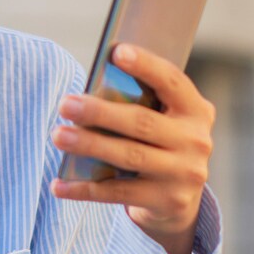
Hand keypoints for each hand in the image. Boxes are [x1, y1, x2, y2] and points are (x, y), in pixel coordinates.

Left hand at [50, 44, 214, 253]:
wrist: (179, 200)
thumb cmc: (157, 144)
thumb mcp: (161, 120)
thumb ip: (140, 105)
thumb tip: (89, 93)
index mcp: (196, 110)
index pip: (171, 81)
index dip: (146, 65)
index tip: (116, 52)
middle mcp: (196, 141)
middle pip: (142, 122)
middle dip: (100, 112)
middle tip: (66, 104)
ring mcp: (184, 174)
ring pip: (129, 157)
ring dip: (89, 145)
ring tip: (58, 135)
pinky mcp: (167, 201)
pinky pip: (118, 193)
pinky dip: (85, 189)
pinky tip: (58, 184)